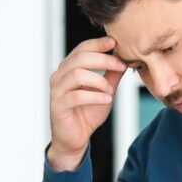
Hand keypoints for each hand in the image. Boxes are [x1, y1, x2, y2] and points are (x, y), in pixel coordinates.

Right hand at [48, 36, 126, 170]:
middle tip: (122, 65)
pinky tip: (106, 99)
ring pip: (77, 74)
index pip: (82, 49)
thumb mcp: (105, 90)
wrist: (75, 138)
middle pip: (80, 58)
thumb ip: (112, 75)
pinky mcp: (58, 106)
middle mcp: (59, 76)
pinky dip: (95, 96)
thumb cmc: (87, 112)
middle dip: (104, 60)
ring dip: (99, 80)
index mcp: (68, 69)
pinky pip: (77, 96)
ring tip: (111, 90)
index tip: (115, 43)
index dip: (98, 44)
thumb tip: (124, 58)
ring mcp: (57, 91)